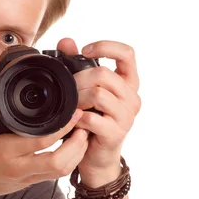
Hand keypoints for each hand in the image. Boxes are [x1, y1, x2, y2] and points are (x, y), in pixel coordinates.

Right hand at [0, 94, 89, 198]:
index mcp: (5, 152)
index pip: (41, 141)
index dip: (62, 128)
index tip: (73, 114)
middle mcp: (20, 167)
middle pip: (58, 161)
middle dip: (77, 144)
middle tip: (85, 126)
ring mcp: (29, 176)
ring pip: (62, 170)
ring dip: (78, 153)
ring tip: (85, 133)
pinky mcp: (35, 181)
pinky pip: (59, 174)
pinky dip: (72, 160)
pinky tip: (77, 146)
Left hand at [56, 38, 140, 186]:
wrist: (97, 157)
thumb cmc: (92, 121)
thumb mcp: (87, 90)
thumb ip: (77, 64)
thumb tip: (66, 41)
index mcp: (128, 83)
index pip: (127, 53)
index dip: (105, 47)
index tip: (85, 51)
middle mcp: (132, 98)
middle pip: (104, 74)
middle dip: (79, 79)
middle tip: (68, 89)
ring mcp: (126, 116)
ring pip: (98, 94)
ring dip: (77, 99)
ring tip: (71, 106)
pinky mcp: (116, 133)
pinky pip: (93, 119)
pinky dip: (77, 118)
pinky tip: (73, 122)